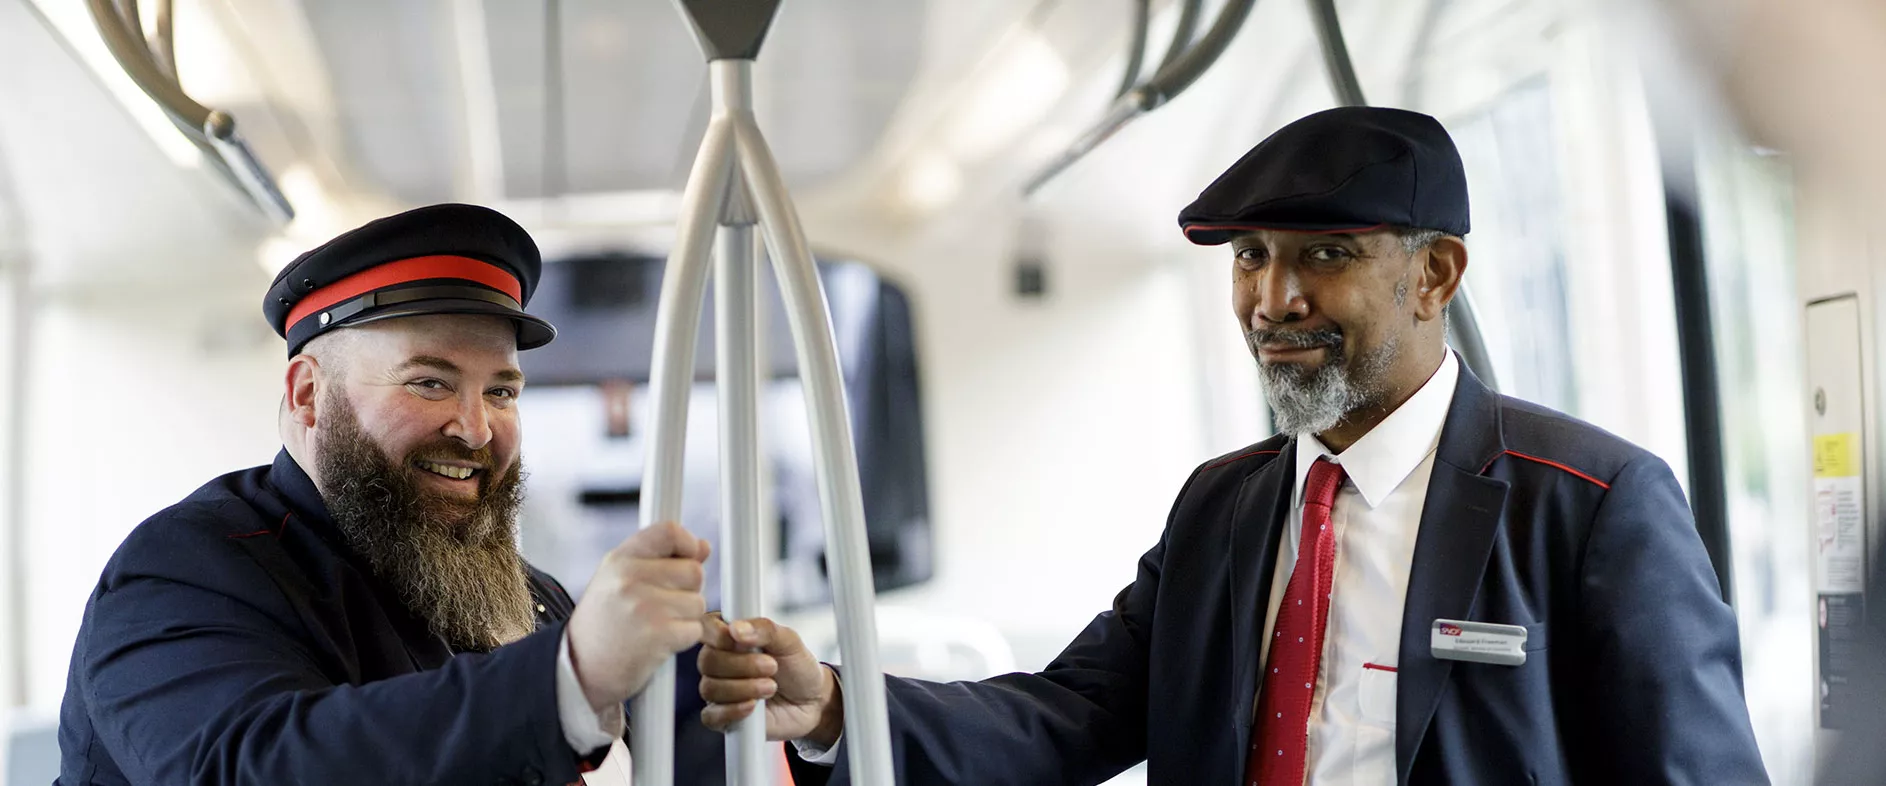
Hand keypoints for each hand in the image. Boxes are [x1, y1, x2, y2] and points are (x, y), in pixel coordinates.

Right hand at [565, 521, 710, 711]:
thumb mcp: (618, 581)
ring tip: (656, 626)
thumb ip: (659, 560)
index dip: (687, 543)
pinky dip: (683, 639)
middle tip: (664, 606)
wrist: (579, 670)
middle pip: (693, 571)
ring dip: (686, 618)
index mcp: (620, 559)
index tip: (689, 558)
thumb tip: (702, 547)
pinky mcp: (658, 634)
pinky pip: (695, 629)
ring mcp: (644, 606)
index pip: (669, 531)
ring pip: (697, 603)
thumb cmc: (603, 624)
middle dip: (687, 590)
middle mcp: (630, 578)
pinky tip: (658, 643)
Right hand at [698, 614, 843, 746]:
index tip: (739, 640)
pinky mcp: (722, 717)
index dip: (717, 634)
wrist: (811, 702)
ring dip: (743, 688)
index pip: (706, 627)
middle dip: (741, 665)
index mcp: (730, 636)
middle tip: (771, 667)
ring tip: (771, 687)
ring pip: (710, 688)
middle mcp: (719, 662)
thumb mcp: (790, 642)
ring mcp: (719, 690)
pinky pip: (711, 716)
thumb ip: (765, 630)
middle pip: (707, 661)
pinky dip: (733, 711)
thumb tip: (736, 629)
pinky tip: (753, 707)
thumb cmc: (797, 668)